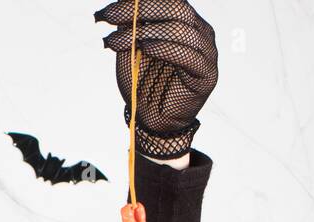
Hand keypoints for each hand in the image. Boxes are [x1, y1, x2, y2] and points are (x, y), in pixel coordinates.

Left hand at [95, 0, 218, 159]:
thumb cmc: (143, 81)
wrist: (153, 119)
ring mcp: (207, 51)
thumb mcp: (131, 49)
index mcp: (184, 21)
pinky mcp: (207, 74)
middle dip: (137, 10)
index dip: (137, 2)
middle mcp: (200, 31)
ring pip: (179, 28)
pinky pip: (187, 55)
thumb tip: (117, 5)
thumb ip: (130, 28)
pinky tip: (144, 48)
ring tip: (116, 40)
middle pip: (175, 7)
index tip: (106, 10)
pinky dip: (164, 48)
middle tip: (107, 17)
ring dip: (143, 31)